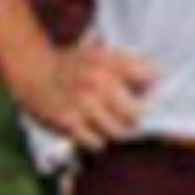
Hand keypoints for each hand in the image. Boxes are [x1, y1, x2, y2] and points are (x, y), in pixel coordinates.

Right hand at [19, 36, 158, 151]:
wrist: (33, 71)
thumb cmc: (74, 64)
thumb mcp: (100, 52)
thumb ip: (129, 62)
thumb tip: (161, 74)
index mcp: (108, 59)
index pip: (149, 74)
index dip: (157, 86)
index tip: (158, 92)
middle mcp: (97, 79)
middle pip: (137, 111)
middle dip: (139, 116)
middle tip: (135, 116)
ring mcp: (82, 102)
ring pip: (118, 130)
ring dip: (120, 130)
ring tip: (116, 125)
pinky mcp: (68, 121)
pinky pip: (96, 142)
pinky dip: (99, 140)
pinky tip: (95, 130)